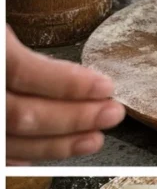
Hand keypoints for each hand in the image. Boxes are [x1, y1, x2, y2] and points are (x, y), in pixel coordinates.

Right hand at [7, 26, 124, 164]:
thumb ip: (20, 34)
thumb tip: (66, 53)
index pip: (22, 71)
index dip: (67, 83)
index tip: (105, 86)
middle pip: (22, 114)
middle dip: (74, 118)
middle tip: (113, 113)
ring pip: (11, 139)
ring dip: (58, 144)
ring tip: (95, 138)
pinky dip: (25, 154)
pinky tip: (53, 149)